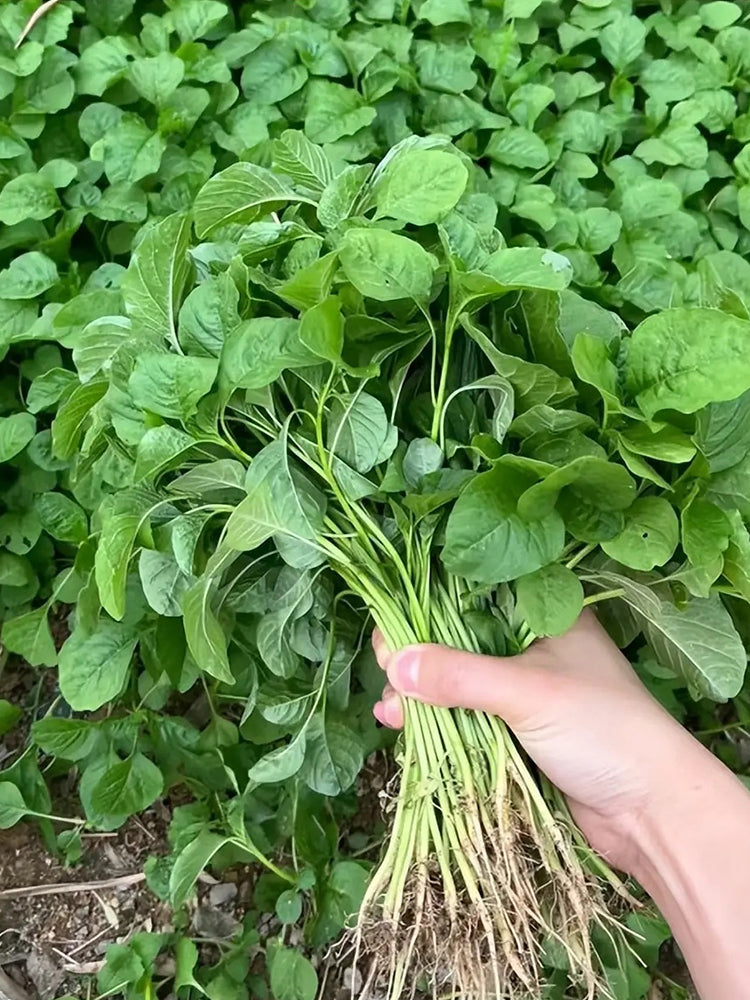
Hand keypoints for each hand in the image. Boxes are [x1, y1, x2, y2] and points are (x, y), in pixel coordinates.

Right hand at [373, 610, 701, 872]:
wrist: (653, 811)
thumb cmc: (602, 728)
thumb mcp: (527, 692)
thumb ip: (460, 676)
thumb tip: (395, 664)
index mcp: (546, 614)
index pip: (475, 595)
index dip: (430, 605)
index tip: (392, 625)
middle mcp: (532, 645)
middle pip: (459, 639)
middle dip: (418, 655)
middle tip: (386, 669)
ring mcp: (524, 690)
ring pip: (457, 681)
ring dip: (420, 694)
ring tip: (388, 708)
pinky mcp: (517, 732)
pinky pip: (465, 717)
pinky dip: (434, 721)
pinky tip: (401, 726)